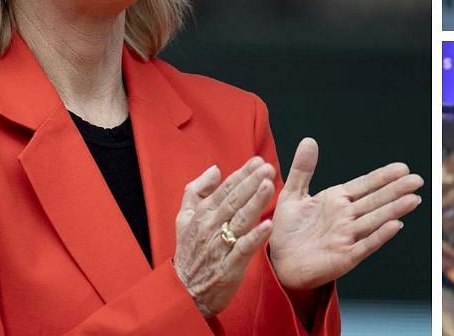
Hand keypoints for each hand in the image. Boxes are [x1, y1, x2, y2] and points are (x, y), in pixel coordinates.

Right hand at [174, 159, 276, 315]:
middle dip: (251, 183)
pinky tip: (268, 225)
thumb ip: (197, 191)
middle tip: (268, 168)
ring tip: (269, 186)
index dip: (242, 174)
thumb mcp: (183, 218)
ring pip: (240, 221)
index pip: (225, 189)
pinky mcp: (229, 267)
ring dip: (255, 203)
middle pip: (234, 201)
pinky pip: (243, 249)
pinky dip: (255, 238)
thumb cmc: (189, 251)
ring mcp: (220, 247)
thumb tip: (215, 169)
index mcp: (202, 214)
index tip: (258, 161)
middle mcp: (210, 227)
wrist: (183, 292)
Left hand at [270, 138, 423, 289]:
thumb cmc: (287, 230)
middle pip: (376, 201)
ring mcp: (347, 237)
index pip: (365, 185)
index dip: (383, 177)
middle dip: (397, 190)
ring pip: (375, 220)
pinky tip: (395, 225)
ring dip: (395, 210)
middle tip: (418, 180)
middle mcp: (346, 217)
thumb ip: (302, 169)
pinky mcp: (344, 257)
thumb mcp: (292, 195)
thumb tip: (309, 140)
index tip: (402, 167)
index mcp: (337, 200)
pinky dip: (380, 236)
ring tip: (414, 199)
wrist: (278, 263)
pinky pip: (365, 245)